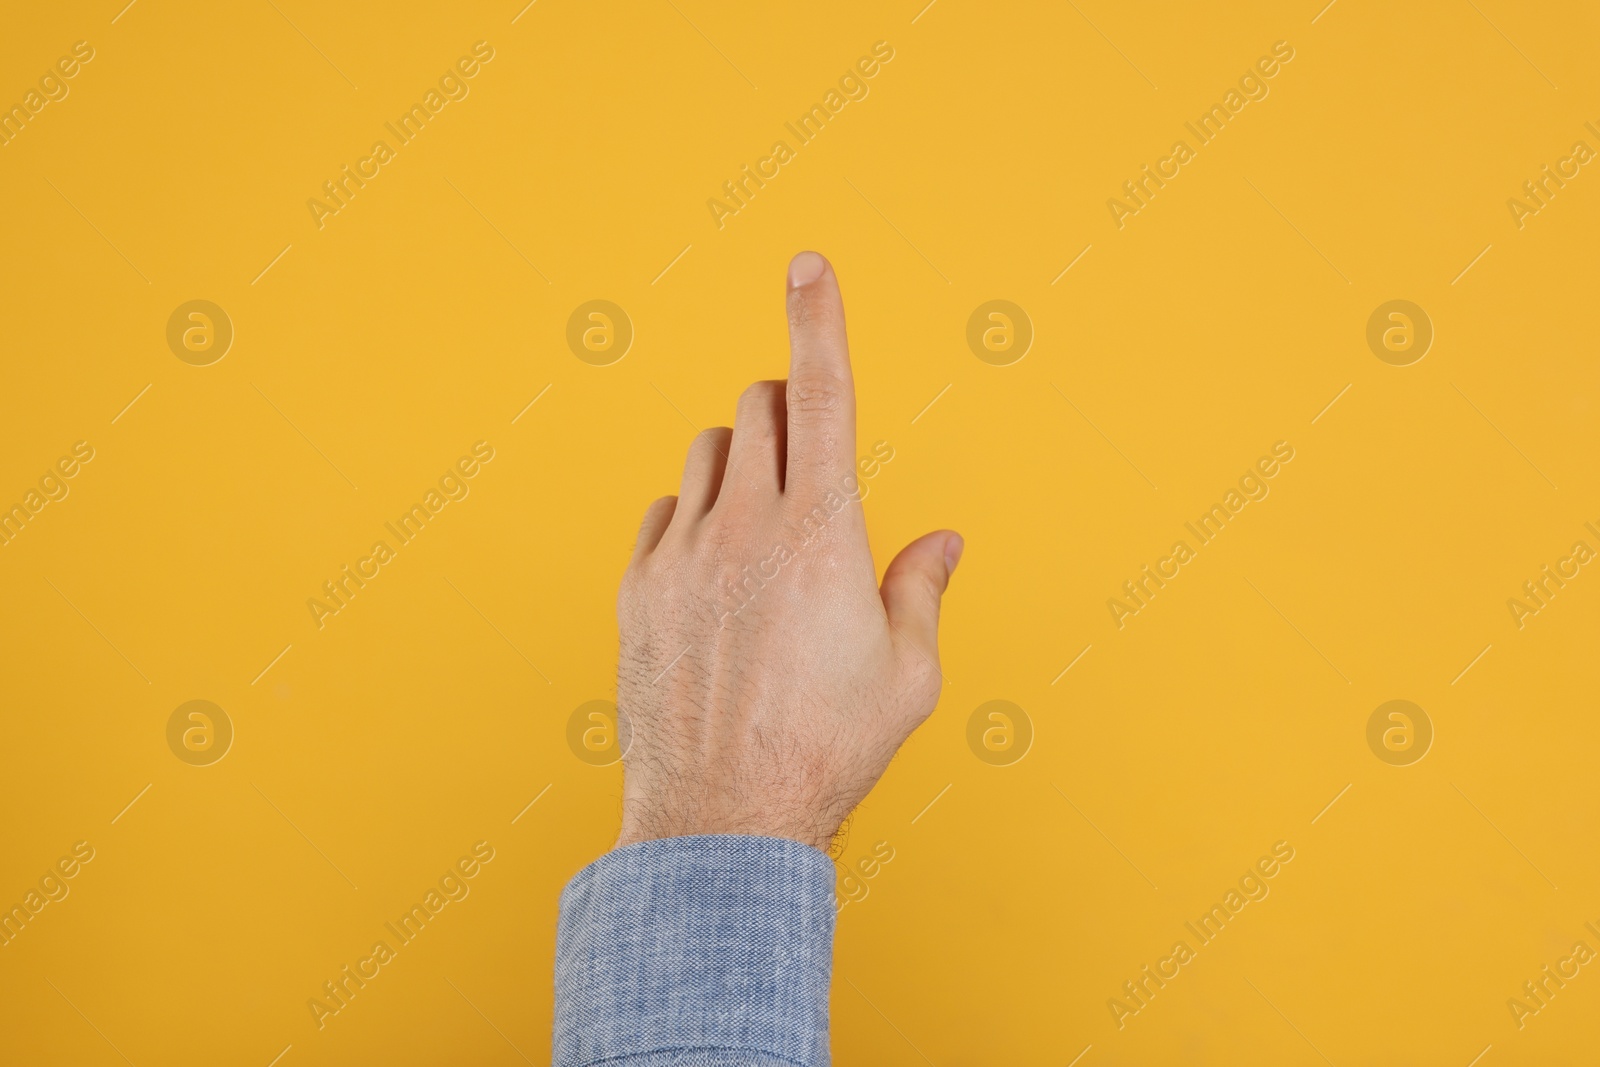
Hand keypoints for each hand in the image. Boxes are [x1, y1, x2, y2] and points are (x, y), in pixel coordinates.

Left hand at [613, 251, 962, 851]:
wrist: (720, 817)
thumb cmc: (826, 750)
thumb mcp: (908, 674)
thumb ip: (923, 588)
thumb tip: (943, 541)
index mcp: (823, 534)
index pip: (824, 394)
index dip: (820, 318)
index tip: (807, 263)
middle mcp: (745, 527)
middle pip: (760, 403)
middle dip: (790, 406)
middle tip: (810, 458)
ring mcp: (682, 554)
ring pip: (708, 450)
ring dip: (743, 458)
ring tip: (766, 526)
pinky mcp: (637, 588)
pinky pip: (664, 511)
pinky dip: (694, 514)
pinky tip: (715, 567)